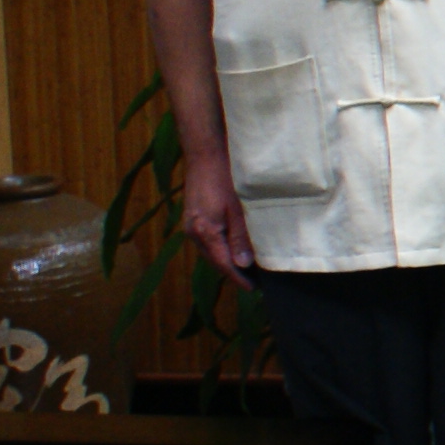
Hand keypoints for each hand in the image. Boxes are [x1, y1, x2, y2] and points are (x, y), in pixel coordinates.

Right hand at [177, 145, 254, 274]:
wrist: (205, 155)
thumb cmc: (226, 178)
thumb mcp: (239, 208)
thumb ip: (241, 237)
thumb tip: (243, 264)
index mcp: (204, 232)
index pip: (223, 264)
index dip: (238, 278)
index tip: (253, 289)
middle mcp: (193, 232)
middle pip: (214, 261)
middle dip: (232, 272)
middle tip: (254, 281)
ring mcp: (190, 226)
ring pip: (210, 252)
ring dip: (226, 261)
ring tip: (246, 269)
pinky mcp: (193, 218)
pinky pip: (207, 241)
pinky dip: (220, 249)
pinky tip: (233, 249)